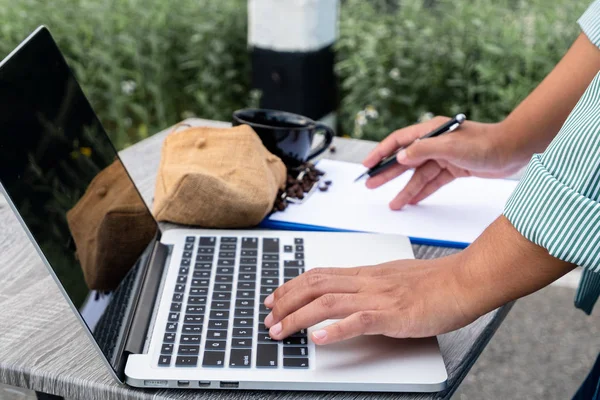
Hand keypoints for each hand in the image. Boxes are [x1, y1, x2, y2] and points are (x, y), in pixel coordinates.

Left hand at [263, 255, 475, 344]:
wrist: (463, 281)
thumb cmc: (435, 282)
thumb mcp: (394, 277)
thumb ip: (371, 284)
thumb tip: (352, 293)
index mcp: (366, 274)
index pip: (319, 274)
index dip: (291, 286)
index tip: (274, 297)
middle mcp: (366, 282)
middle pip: (315, 285)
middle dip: (285, 301)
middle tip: (268, 317)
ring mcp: (378, 297)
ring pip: (327, 302)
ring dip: (299, 317)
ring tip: (281, 331)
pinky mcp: (394, 315)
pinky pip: (358, 320)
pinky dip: (335, 330)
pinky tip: (318, 339)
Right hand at [363, 117, 524, 209]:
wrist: (514, 150)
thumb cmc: (486, 144)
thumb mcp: (451, 146)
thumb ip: (423, 150)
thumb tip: (400, 157)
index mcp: (431, 131)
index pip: (398, 142)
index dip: (380, 153)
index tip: (367, 165)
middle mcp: (434, 143)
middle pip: (405, 160)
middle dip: (387, 173)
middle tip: (371, 185)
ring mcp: (444, 156)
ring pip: (418, 175)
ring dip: (405, 189)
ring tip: (392, 203)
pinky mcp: (454, 168)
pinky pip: (433, 182)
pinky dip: (423, 192)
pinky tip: (413, 201)